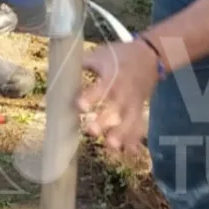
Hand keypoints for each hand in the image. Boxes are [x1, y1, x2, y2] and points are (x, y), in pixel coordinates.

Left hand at [77, 40, 161, 155]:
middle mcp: (124, 92)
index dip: (91, 96)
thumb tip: (58, 75)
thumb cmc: (121, 56)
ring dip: (122, 134)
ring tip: (111, 147)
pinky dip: (135, 140)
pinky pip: (138, 126)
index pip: (102, 87)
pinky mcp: (139, 111)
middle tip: (91, 131)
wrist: (150, 57)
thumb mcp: (101, 55)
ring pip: (129, 121)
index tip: (80, 106)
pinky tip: (130, 154)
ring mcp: (134, 103)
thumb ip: (82, 65)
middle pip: (116, 108)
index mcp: (113, 76)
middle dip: (105, 120)